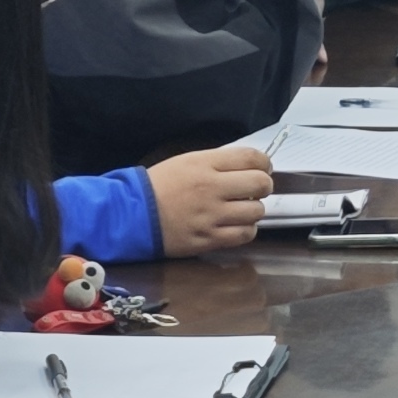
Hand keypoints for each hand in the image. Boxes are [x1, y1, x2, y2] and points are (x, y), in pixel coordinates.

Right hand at [148, 142, 270, 254]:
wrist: (132, 214)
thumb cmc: (158, 186)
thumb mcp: (186, 161)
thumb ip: (217, 163)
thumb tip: (246, 167)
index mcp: (206, 165)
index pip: (251, 158)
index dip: (264, 162)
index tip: (263, 168)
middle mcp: (212, 188)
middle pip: (260, 183)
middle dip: (264, 185)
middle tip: (256, 189)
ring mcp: (212, 216)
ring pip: (256, 211)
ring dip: (254, 209)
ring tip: (242, 209)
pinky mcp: (209, 239)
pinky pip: (244, 235)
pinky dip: (246, 229)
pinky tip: (236, 225)